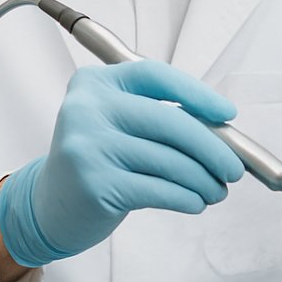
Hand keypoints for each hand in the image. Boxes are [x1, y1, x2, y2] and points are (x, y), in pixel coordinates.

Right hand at [0, 60, 244, 268]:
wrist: (48, 205)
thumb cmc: (96, 160)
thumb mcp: (117, 124)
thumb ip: (158, 116)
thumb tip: (222, 128)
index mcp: (95, 83)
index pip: (157, 77)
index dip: (198, 95)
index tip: (227, 114)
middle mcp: (87, 108)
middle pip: (170, 122)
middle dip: (213, 148)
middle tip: (233, 169)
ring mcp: (89, 146)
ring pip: (169, 161)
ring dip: (203, 180)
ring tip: (216, 190)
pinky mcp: (96, 184)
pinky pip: (159, 190)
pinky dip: (187, 198)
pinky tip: (195, 201)